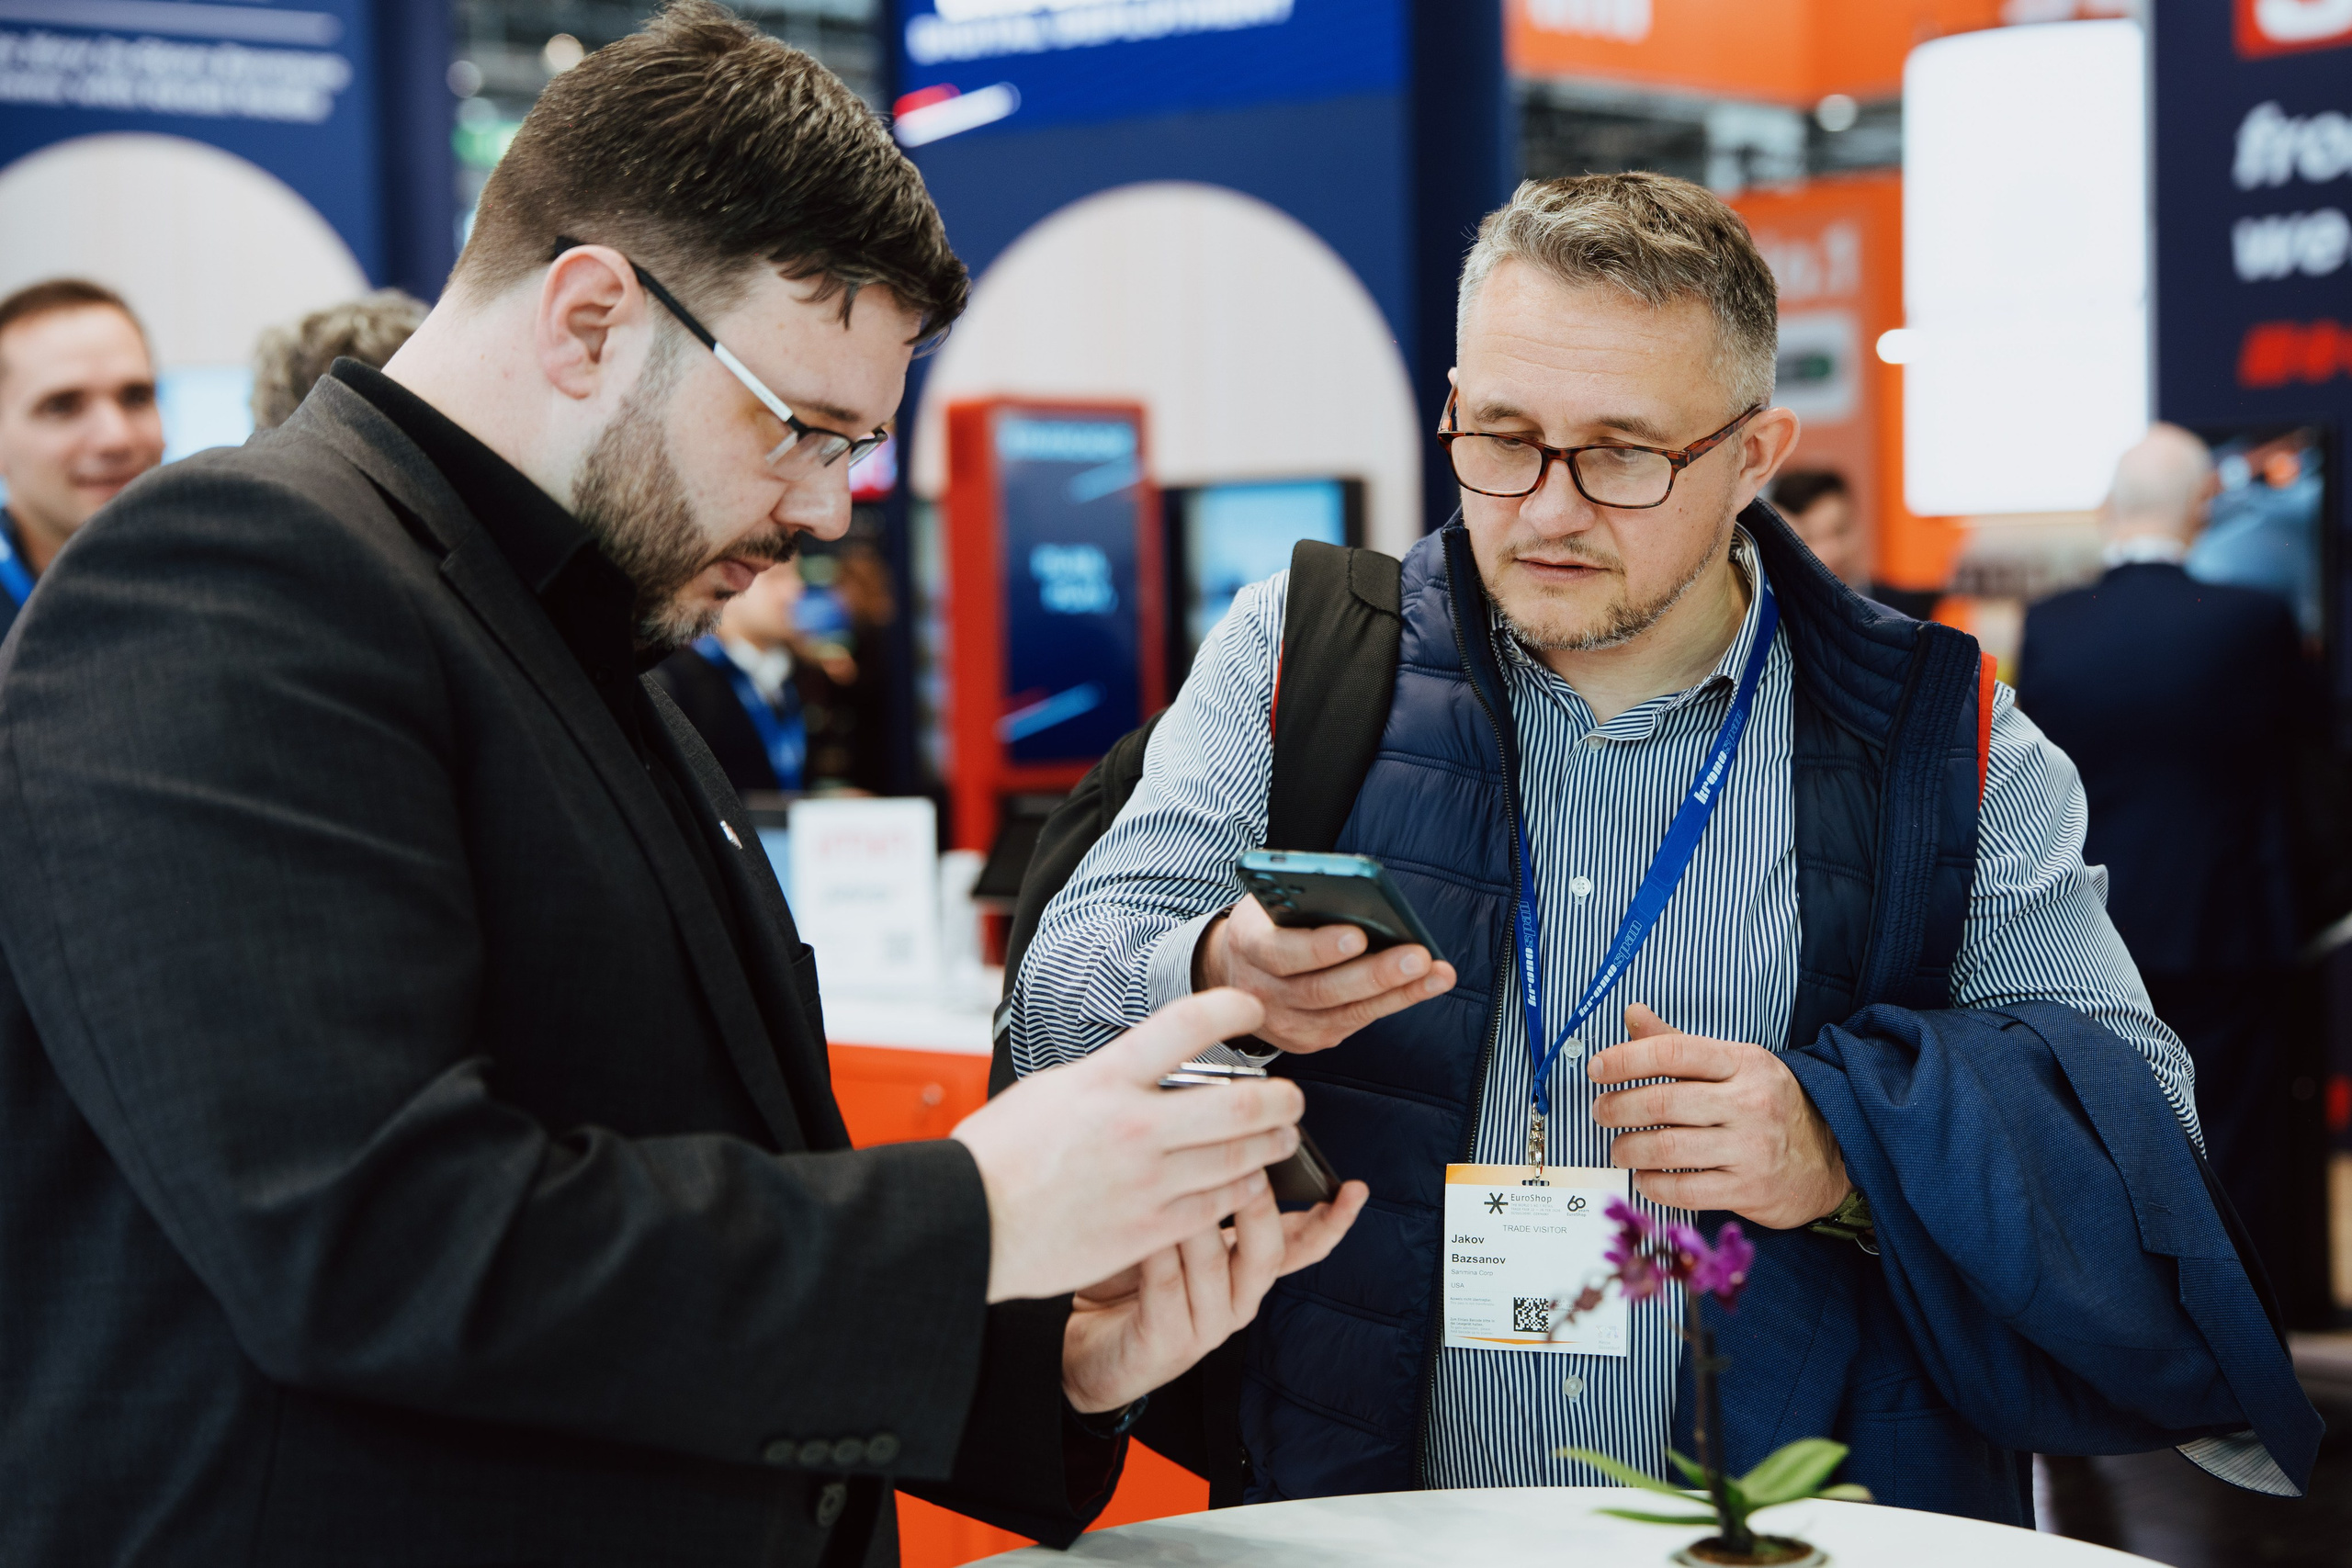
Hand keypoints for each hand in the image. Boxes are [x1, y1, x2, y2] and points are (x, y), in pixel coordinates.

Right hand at [954, 989, 1305, 1302]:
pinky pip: (1219, 1205)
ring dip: (1273, 1145)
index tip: (1251, 1009)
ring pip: (1241, 1158)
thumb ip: (1108, 1079)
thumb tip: (1151, 1069)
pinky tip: (1246, 1183)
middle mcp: (1135, 1125)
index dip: (1232, 1008)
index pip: (1188, 1024)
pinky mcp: (1149, 1229)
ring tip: (1281, 1139)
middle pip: (1241, 1101)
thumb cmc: (997, 1155)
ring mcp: (1147, 1181)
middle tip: (1293, 1097)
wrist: (968, 1222)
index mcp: (1105, 1078)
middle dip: (1282, 1098)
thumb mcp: (1051, 1090)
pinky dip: (1242, 1190)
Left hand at [1061, 1177, 1368, 1413]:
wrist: (1083, 1346)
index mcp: (1247, 1270)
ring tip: (1177, 1182)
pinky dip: (1158, 1253)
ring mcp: (1207, 1325)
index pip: (1303, 1245)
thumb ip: (1206, 1192)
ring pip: (1213, 1264)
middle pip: (1267, 1252)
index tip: (1352, 1190)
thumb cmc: (1130, 1277)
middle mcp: (1237, 1299)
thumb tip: (1224, 1131)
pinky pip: (1167, 1287)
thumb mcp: (1177, 1229)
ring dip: (1196, 1221)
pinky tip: (1142, 1226)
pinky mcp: (1169, 1343)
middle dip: (1256, 1205)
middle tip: (1243, 1165)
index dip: (1331, 1220)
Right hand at [1192, 893, 1456, 1053]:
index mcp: (1248, 946)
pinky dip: (1392, 1003)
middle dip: (1374, 974)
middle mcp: (1260, 992)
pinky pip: (1354, 1022)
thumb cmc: (1267, 924)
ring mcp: (1283, 1023)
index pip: (1281, 952)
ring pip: (1345, 1012)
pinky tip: (1424, 986)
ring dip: (1397, 993)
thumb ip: (1302, 901)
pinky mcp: (1306, 1040)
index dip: (1320, 947)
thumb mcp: (1271, 901)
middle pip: (1320, 990)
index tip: (1358, 935)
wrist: (1235, 970)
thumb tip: (1361, 898)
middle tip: (1417, 956)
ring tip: (1435, 973)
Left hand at [1586, 1003, 1849, 1230]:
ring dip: (1629, 1149)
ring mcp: (1752, 1148)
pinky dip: (1653, 1184)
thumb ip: (1679, 1043)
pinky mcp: (1750, 1189)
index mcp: (1743, 1062)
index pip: (1674, 1052)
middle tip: (1601, 1112)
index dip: (1626, 1059)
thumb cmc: (1767, 1104)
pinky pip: (1685, 1190)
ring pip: (1667, 1149)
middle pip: (1662, 1102)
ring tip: (1619, 1148)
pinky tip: (1645, 1177)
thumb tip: (1632, 1014)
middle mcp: (1750, 1102)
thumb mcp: (1734, 1063)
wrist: (1830, 1155)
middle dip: (1618, 1108)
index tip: (1597, 1068)